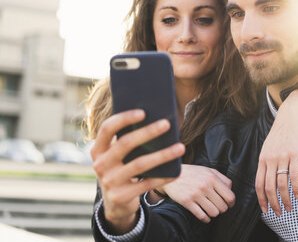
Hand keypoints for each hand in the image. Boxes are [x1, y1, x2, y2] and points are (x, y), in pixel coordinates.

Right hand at [91, 109, 184, 233]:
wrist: (116, 203)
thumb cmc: (123, 168)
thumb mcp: (119, 156)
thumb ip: (128, 140)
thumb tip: (158, 120)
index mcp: (98, 149)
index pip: (107, 128)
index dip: (124, 118)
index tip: (143, 112)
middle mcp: (100, 164)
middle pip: (125, 144)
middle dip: (147, 132)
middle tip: (167, 124)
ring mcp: (109, 181)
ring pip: (139, 164)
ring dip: (162, 155)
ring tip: (181, 147)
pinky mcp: (120, 196)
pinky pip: (146, 184)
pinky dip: (163, 177)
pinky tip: (177, 171)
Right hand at [151, 164, 234, 222]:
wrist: (172, 174)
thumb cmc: (193, 172)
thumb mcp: (209, 170)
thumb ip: (222, 178)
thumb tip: (231, 190)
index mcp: (212, 178)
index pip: (230, 196)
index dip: (231, 203)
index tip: (229, 204)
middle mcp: (205, 186)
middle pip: (223, 206)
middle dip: (223, 208)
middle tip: (218, 206)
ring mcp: (196, 194)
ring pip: (214, 212)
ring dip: (214, 213)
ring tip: (211, 210)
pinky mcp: (187, 202)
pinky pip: (201, 216)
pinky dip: (206, 219)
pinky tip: (205, 216)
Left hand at [255, 87, 297, 215]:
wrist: (291, 116)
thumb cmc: (281, 132)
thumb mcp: (268, 146)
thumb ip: (267, 161)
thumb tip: (266, 178)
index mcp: (262, 159)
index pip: (258, 183)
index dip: (261, 199)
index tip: (265, 210)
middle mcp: (270, 159)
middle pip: (269, 187)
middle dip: (273, 203)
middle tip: (279, 213)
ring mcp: (282, 157)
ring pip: (281, 184)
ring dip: (285, 199)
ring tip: (290, 207)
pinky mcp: (294, 154)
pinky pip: (294, 175)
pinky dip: (296, 188)